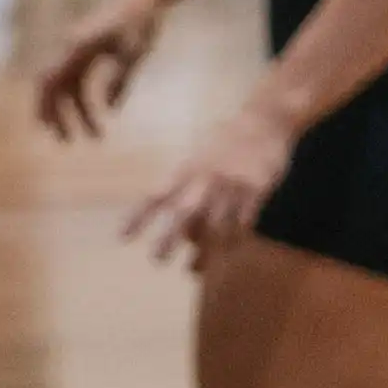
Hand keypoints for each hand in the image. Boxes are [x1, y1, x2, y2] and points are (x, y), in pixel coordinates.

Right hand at [28, 0, 164, 139]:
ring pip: (69, 88)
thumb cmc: (141, 21)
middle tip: (66, 142)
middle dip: (56, 115)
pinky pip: (83, 81)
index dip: (45, 106)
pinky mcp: (90, 52)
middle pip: (53, 87)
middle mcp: (72, 48)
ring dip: (78, 112)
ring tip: (97, 136)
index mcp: (77, 47)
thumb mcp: (134, 52)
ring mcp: (79, 51)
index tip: (48, 129)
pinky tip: (107, 114)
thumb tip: (110, 109)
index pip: (50, 81)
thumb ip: (121, 79)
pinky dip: (89, 100)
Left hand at [120, 109, 291, 271]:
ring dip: (203, 249)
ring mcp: (232, 184)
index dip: (138, 215)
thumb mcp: (198, 154)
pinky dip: (234, 239)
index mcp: (187, 167)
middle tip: (157, 260)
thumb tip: (177, 223)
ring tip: (193, 267)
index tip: (122, 237)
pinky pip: (243, 222)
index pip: (156, 193)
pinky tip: (228, 250)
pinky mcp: (257, 189)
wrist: (264, 120)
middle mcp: (206, 177)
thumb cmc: (225, 140)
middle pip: (183, 212)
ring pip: (215, 224)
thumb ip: (185, 184)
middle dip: (168, 237)